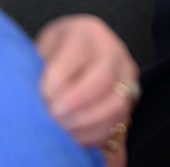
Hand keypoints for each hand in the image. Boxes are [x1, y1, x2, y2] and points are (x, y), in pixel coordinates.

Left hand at [35, 15, 139, 152]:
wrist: (76, 55)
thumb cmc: (54, 53)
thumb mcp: (42, 50)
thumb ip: (40, 70)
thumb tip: (38, 100)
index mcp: (87, 32)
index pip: (76, 55)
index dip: (56, 81)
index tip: (40, 97)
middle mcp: (114, 50)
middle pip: (102, 78)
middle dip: (74, 103)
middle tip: (51, 116)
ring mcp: (126, 74)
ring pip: (116, 103)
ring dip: (86, 123)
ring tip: (61, 130)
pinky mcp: (131, 98)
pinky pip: (118, 121)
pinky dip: (95, 134)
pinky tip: (74, 136)